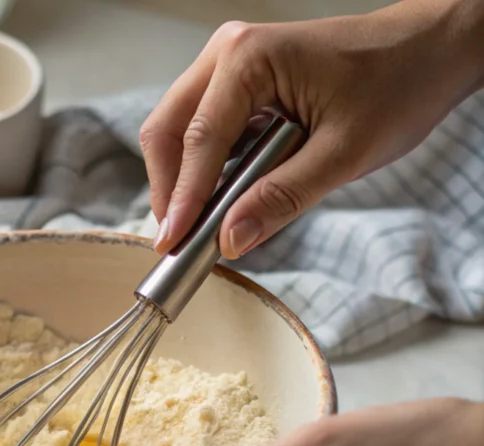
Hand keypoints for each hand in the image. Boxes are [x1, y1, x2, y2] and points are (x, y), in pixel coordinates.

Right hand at [142, 0, 483, 258]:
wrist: (428, 51)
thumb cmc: (398, 85)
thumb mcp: (344, 153)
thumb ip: (282, 198)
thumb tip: (230, 239)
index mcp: (250, 59)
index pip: (199, 140)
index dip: (183, 198)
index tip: (172, 244)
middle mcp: (228, 53)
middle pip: (167, 129)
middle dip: (168, 187)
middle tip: (176, 238)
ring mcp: (229, 63)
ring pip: (178, 129)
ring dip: (183, 178)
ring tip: (197, 223)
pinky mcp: (238, 80)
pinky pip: (202, 128)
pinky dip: (203, 166)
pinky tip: (220, 196)